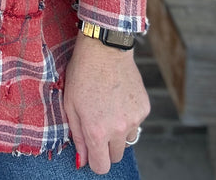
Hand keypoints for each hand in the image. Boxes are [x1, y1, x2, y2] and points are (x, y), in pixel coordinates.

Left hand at [64, 31, 149, 174]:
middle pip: (115, 156)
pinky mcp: (144, 108)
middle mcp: (118, 129)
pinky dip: (128, 116)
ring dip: (119, 133)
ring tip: (108, 108)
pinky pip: (136, 123)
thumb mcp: (70, 104)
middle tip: (98, 124)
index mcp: (96, 131)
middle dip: (106, 147)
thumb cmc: (82, 73)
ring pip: (127, 140)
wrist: (104, 49)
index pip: (101, 166)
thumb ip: (77, 136)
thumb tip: (83, 161)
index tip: (91, 150)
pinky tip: (118, 97)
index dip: (95, 161)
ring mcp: (134, 119)